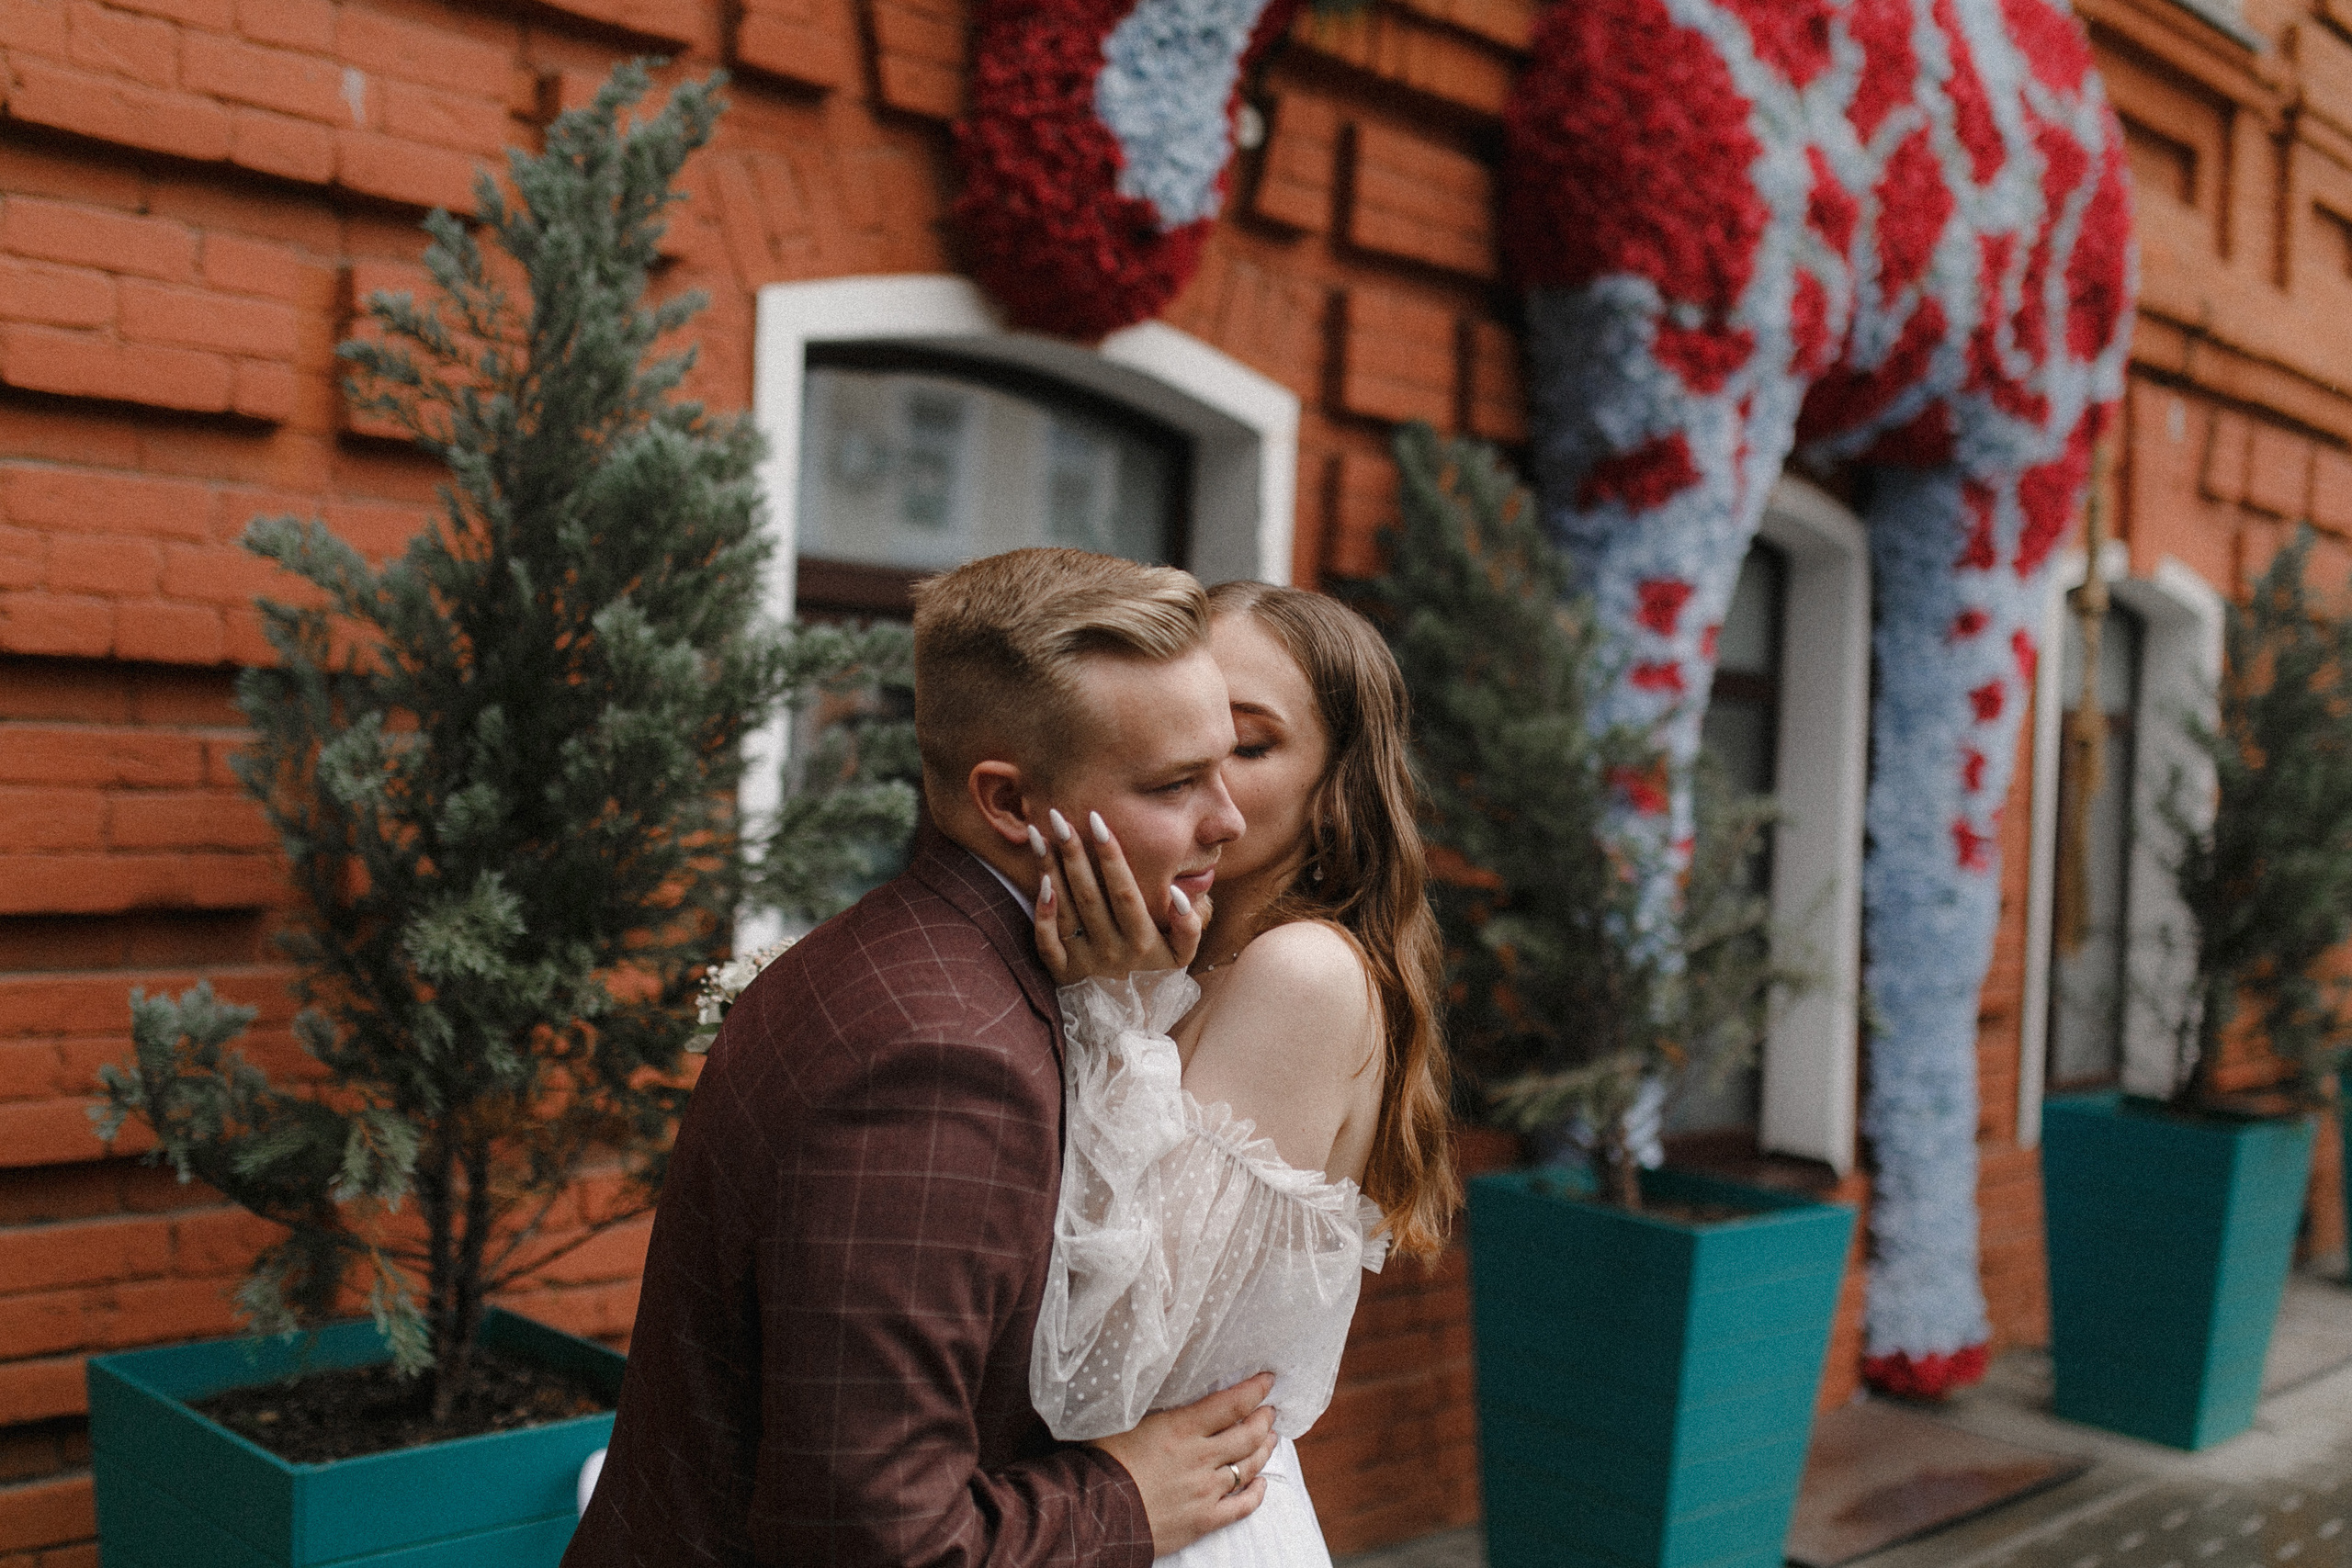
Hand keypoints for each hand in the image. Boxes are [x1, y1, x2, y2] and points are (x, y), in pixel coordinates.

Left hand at [1030, 808, 1206, 985]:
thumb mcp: (1182, 957)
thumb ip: (1188, 926)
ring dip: (1051, 870)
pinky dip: (1042, 915)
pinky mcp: (1062, 974)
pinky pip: (1047, 943)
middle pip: (1090, 894)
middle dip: (1074, 853)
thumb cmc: (1155, 980)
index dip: (1111, 855)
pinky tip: (1039, 882)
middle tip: (1059, 816)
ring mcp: (1085, 963)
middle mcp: (1112, 951)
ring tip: (1039, 834)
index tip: (1098, 821)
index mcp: (1142, 941)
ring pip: (1066, 911)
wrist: (1127, 1028)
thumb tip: (1179, 893)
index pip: (1124, 890)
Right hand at [1086, 1373, 1277, 1556]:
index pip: (1231, 1404)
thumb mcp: (1124, 1420)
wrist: (1094, 1514)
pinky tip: (1262, 1484)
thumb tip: (1156, 1379)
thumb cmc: (1102, 1462)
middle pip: (1247, 1435)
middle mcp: (1200, 1458)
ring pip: (1248, 1467)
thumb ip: (1150, 1404)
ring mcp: (1205, 1491)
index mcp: (1181, 1429)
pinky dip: (1256, 1494)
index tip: (1267, 1380)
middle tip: (1269, 1411)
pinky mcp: (1203, 1520)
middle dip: (1263, 1419)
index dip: (1254, 1390)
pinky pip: (1241, 1507)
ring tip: (1271, 1438)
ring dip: (1263, 1450)